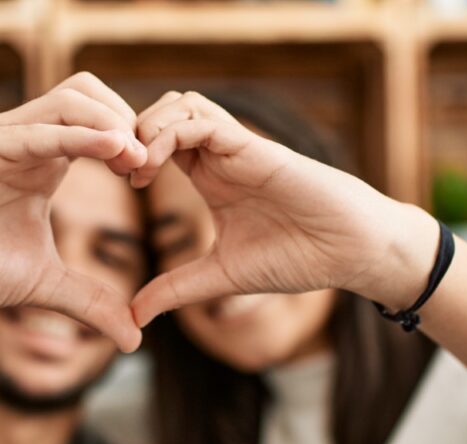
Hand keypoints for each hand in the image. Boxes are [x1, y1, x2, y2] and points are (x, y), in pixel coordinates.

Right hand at [0, 73, 148, 350]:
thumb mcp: (41, 285)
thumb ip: (89, 303)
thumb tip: (135, 337)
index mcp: (44, 162)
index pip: (101, 125)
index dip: (133, 144)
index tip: (151, 180)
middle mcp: (26, 141)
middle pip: (91, 95)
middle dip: (129, 122)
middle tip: (149, 165)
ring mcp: (2, 138)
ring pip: (70, 99)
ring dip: (111, 122)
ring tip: (136, 158)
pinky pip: (35, 130)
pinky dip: (77, 135)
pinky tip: (109, 150)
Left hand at [128, 91, 438, 325]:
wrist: (350, 252)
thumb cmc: (298, 258)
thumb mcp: (221, 276)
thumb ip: (176, 289)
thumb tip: (132, 317)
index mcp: (210, 177)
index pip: (156, 142)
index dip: (129, 154)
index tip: (116, 185)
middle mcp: (220, 155)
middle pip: (161, 112)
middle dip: (130, 134)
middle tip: (117, 171)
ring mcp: (236, 147)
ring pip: (179, 104)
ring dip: (146, 128)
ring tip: (135, 170)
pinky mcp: (253, 146)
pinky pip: (202, 118)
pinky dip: (168, 132)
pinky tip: (154, 167)